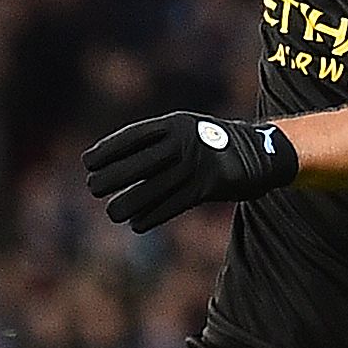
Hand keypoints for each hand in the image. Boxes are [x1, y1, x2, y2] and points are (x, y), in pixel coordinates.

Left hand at [83, 113, 299, 231]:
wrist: (259, 153)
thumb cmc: (212, 145)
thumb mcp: (186, 132)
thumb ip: (157, 144)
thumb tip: (116, 165)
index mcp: (175, 124)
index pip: (133, 137)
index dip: (108, 149)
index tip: (88, 162)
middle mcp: (184, 142)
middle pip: (139, 163)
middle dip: (112, 176)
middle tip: (92, 188)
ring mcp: (196, 165)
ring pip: (153, 188)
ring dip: (128, 202)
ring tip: (112, 212)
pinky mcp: (207, 187)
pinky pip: (173, 204)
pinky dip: (153, 215)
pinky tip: (137, 223)